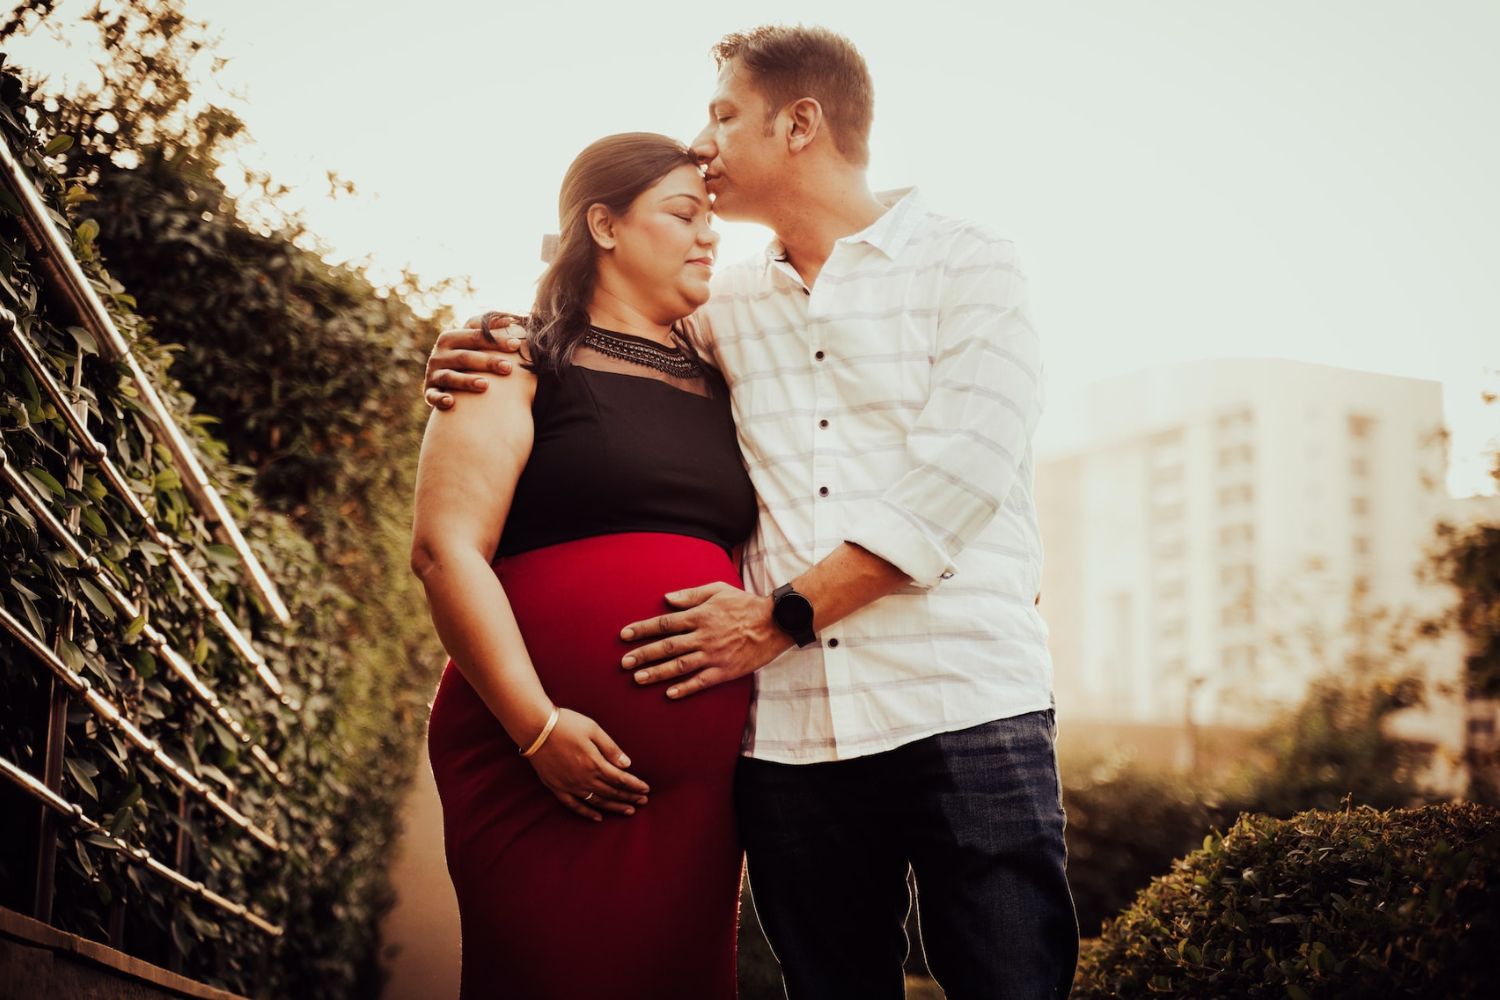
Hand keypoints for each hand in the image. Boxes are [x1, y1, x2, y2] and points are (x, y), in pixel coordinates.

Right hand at [424, 312, 528, 409]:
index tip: (517, 344)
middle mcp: (439, 354)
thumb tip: (510, 320)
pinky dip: (440, 398)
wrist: (445, 381)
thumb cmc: (467, 356)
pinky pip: (433, 396)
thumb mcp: (473, 341)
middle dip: (487, 361)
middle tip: (508, 368)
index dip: (496, 340)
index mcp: (451, 338)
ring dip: (466, 381)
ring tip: (485, 385)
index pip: (476, 336)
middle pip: (465, 357)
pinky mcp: (429, 392)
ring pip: (450, 377)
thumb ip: (488, 329)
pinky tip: (451, 402)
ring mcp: (433, 374)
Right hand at [525, 709, 650, 821]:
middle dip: (630, 797)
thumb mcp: (593, 729)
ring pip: (597, 801)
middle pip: (612, 792)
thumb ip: (610, 748)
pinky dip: (587, 813)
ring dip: (614, 807)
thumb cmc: (566, 724)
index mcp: (595, 763)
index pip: (621, 780)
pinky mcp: (556, 787)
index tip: (646, 789)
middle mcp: (584, 778)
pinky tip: (598, 818)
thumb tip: (627, 764)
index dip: (635, 785)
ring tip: (628, 811)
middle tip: (643, 801)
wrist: (535, 728)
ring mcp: (570, 785)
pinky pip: (574, 806)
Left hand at [619, 582, 790, 698]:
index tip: (624, 636)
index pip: (664, 623)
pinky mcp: (726, 671)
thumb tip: (667, 598)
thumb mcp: (718, 589)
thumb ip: (691, 594)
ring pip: (680, 666)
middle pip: (666, 647)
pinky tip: (670, 694)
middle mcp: (703, 636)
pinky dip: (685, 688)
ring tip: (638, 679)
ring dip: (657, 673)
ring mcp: (714, 655)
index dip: (642, 629)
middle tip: (623, 663)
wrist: (775, 622)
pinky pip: (702, 681)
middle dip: (643, 655)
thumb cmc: (745, 604)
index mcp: (699, 616)